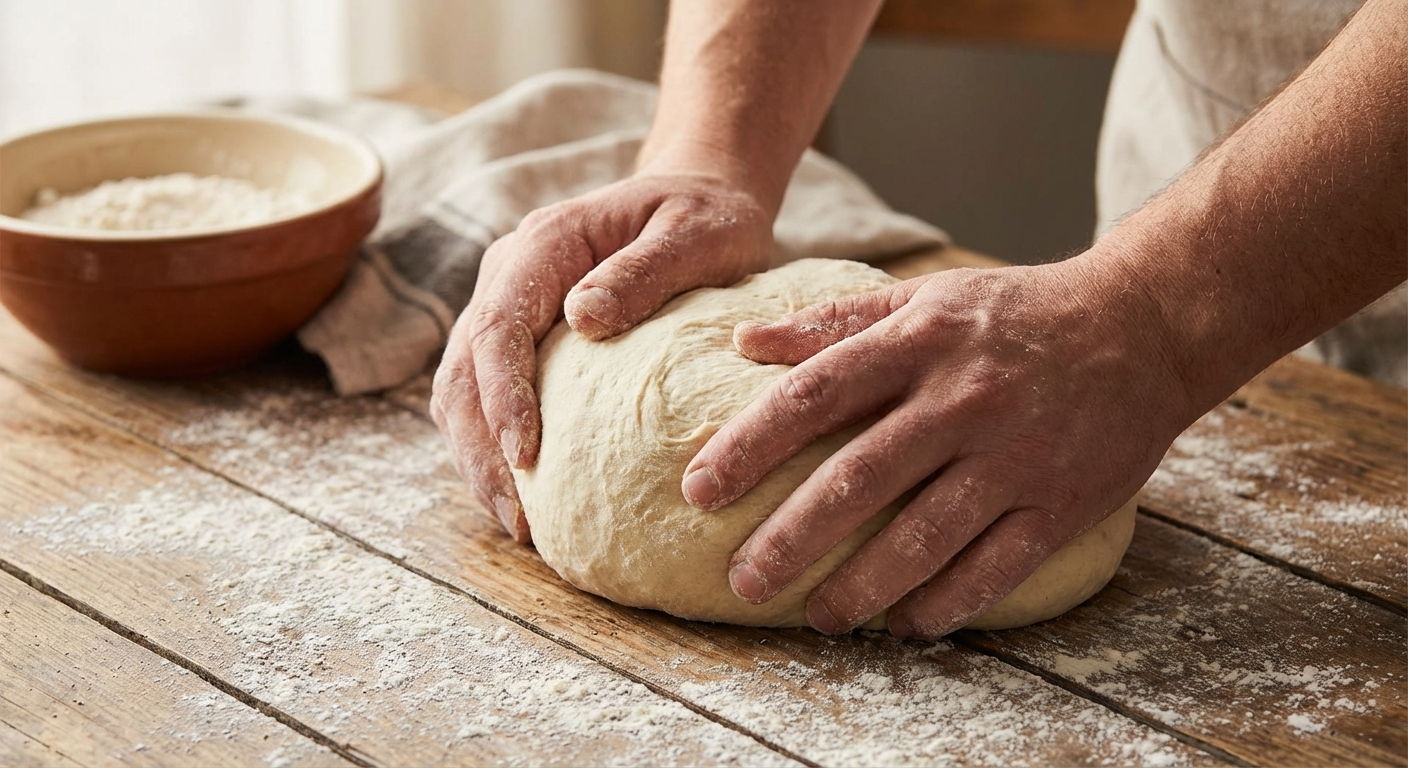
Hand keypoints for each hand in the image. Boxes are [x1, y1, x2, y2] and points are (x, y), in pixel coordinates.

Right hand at [430, 172, 774, 540]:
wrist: (700, 197)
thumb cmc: (707, 217)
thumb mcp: (699, 233)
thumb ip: (645, 270)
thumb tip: (584, 317)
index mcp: (545, 244)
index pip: (499, 326)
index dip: (502, 394)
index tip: (526, 456)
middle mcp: (509, 274)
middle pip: (463, 370)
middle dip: (480, 449)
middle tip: (519, 519)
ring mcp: (507, 307)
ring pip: (460, 392)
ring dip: (479, 460)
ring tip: (518, 524)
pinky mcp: (521, 340)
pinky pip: (484, 400)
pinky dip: (494, 451)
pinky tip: (527, 498)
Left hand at [681, 260, 1193, 637]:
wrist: (1143, 325)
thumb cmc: (1016, 314)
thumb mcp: (928, 297)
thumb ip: (834, 321)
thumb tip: (744, 340)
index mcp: (919, 342)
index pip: (813, 395)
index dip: (748, 446)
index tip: (699, 490)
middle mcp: (961, 400)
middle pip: (858, 478)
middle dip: (790, 537)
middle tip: (743, 580)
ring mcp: (1014, 456)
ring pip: (923, 537)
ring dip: (861, 587)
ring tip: (817, 619)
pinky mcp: (1059, 503)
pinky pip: (993, 568)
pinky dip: (945, 604)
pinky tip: (905, 626)